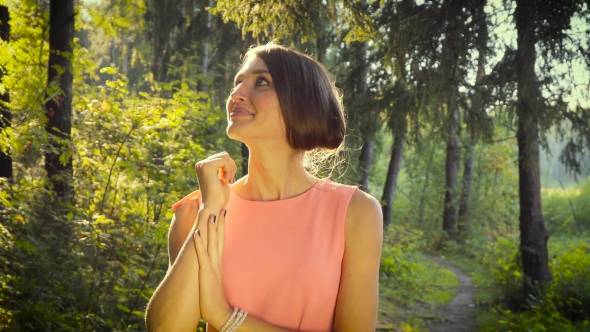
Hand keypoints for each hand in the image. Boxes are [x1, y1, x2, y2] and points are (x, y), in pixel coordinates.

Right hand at [194, 152, 237, 210]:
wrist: (213, 206)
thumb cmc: (219, 196)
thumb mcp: (221, 178)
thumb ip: (222, 167)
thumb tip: (226, 156)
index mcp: (203, 166)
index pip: (222, 157)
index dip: (230, 167)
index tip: (229, 180)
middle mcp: (200, 164)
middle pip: (224, 155)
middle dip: (231, 167)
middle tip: (230, 180)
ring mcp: (202, 164)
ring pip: (226, 157)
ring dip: (231, 170)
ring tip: (228, 181)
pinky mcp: (206, 166)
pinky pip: (225, 161)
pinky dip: (230, 171)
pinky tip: (226, 181)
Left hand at [194, 209, 231, 329]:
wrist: (221, 313)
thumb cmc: (214, 300)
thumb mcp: (213, 282)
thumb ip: (212, 273)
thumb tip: (209, 267)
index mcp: (218, 264)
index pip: (221, 242)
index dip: (221, 228)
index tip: (222, 215)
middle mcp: (216, 262)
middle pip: (219, 238)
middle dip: (219, 223)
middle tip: (221, 208)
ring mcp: (211, 267)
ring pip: (212, 243)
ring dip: (211, 228)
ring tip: (211, 213)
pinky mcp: (205, 273)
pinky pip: (202, 255)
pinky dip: (199, 243)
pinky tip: (197, 233)